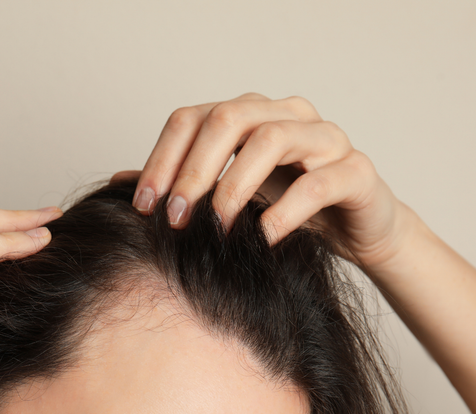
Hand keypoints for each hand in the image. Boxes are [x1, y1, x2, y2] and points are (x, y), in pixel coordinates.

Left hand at [114, 93, 412, 268]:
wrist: (356, 229)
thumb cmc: (286, 206)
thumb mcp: (227, 194)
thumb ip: (180, 183)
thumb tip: (119, 179)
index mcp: (250, 114)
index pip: (192, 118)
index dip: (161, 159)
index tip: (144, 205)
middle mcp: (286, 114)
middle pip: (228, 119)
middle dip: (193, 171)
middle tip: (176, 218)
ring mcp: (325, 138)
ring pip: (271, 140)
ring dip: (235, 187)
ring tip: (218, 228)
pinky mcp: (356, 171)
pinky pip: (318, 182)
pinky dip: (285, 212)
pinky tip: (264, 238)